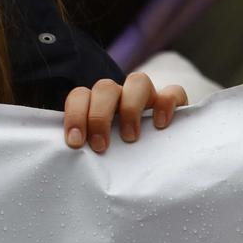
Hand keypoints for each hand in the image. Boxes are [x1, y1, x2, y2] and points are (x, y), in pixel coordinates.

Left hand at [63, 73, 185, 153]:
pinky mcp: (174, 103)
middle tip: (100, 146)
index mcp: (98, 104)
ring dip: (130, 108)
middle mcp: (122, 96)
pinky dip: (165, 104)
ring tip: (130, 137)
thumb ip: (87, 148)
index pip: (80, 95)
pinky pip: (173, 92)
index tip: (76, 142)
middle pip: (105, 87)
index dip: (74, 115)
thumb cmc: (121, 157)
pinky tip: (160, 125)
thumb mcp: (102, 152)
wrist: (164, 161)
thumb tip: (67, 159)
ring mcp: (148, 97)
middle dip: (99, 116)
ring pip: (138, 81)